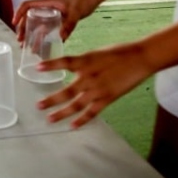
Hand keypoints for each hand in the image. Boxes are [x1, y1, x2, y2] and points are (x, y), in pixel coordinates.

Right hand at [13, 0, 97, 41]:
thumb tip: (61, 37)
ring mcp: (52, 14)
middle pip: (29, 17)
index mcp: (47, 3)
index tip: (14, 23)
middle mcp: (47, 8)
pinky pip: (47, 29)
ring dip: (31, 35)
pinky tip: (42, 46)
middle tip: (20, 40)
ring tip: (27, 46)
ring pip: (37, 25)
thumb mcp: (76, 12)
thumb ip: (69, 24)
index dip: (19, 13)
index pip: (27, 5)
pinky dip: (42, 37)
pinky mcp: (58, 20)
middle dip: (23, 28)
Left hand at [36, 42, 155, 128]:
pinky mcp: (108, 98)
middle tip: (38, 106)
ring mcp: (98, 90)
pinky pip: (92, 112)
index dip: (50, 65)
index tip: (37, 67)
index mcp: (86, 61)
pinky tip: (72, 126)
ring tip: (50, 119)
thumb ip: (84, 62)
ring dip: (61, 113)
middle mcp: (89, 77)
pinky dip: (82, 120)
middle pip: (66, 92)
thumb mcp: (96, 53)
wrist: (140, 58)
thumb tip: (75, 69)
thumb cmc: (120, 52)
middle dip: (51, 100)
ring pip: (76, 105)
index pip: (64, 62)